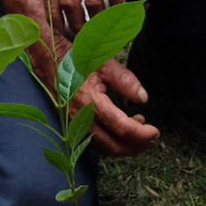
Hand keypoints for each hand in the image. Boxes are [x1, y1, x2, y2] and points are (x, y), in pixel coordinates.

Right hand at [31, 40, 158, 156]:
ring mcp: (75, 123)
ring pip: (103, 148)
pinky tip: (122, 131)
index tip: (155, 132)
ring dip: (124, 146)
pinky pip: (94, 142)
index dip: (141, 134)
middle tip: (151, 138)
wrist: (50, 58)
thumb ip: (125, 81)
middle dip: (135, 146)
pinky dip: (111, 142)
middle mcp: (81, 117)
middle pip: (113, 145)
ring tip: (141, 133)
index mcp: (91, 101)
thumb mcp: (104, 63)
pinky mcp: (73, 124)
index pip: (121, 128)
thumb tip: (143, 99)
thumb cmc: (78, 58)